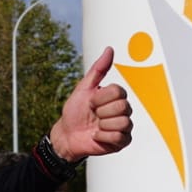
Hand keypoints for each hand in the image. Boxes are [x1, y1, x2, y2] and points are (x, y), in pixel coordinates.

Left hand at [48, 46, 132, 163]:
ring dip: (103, 125)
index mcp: (116, 96)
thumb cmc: (75, 111)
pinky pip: (119, 137)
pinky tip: (97, 135)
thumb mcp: (84, 88)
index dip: (99, 98)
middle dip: (101, 112)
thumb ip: (98, 69)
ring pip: (123, 122)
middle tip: (93, 115)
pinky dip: (103, 137)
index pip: (117, 92)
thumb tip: (109, 50)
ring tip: (96, 126)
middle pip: (122, 107)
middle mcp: (123, 109)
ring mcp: (124, 126)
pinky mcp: (122, 141)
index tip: (90, 102)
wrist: (67, 134)